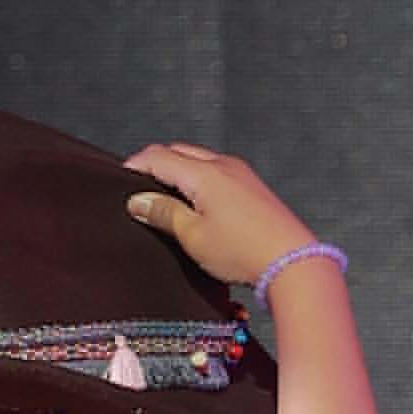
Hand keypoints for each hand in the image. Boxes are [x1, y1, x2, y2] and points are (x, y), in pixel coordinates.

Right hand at [123, 142, 318, 289]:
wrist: (292, 261)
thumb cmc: (243, 252)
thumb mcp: (193, 236)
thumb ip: (164, 213)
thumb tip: (139, 200)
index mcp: (204, 173)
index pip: (159, 156)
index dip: (135, 166)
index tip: (121, 180)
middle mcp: (223, 164)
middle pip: (179, 151)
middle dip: (156, 165)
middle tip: (141, 190)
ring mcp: (240, 173)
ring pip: (199, 160)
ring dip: (179, 172)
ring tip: (166, 199)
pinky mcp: (252, 186)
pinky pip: (217, 172)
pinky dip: (199, 180)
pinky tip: (196, 204)